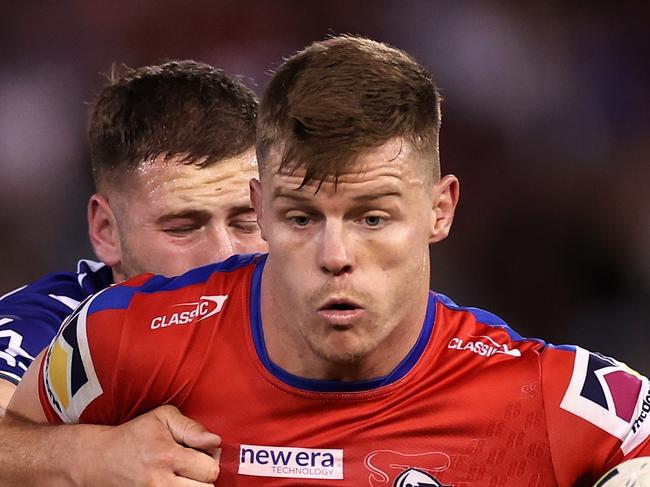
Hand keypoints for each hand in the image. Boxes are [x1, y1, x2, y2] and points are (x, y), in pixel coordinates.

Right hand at [76, 405, 220, 486]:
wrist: (100, 459)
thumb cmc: (135, 435)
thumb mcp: (162, 418)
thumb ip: (192, 428)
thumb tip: (215, 441)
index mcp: (167, 456)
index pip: (210, 470)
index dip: (211, 459)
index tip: (201, 452)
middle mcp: (161, 482)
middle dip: (205, 476)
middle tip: (194, 465)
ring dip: (194, 486)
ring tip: (184, 474)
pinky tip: (175, 481)